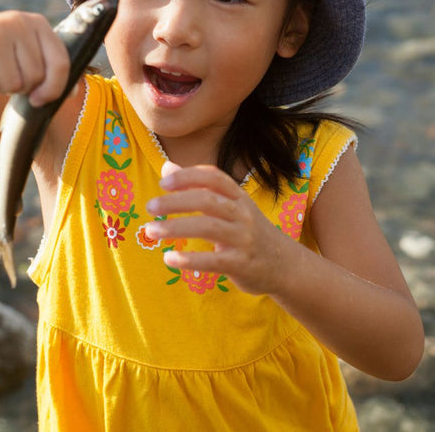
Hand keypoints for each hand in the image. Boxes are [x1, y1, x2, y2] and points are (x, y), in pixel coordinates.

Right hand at [0, 11, 70, 105]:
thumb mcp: (27, 48)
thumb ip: (51, 68)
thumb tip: (73, 92)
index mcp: (38, 23)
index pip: (60, 63)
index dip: (54, 89)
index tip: (39, 99)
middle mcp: (17, 22)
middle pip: (33, 78)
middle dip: (19, 86)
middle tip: (4, 72)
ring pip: (10, 85)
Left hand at [145, 162, 294, 295]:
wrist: (285, 265)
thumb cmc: (248, 231)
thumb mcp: (230, 205)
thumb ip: (199, 188)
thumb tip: (166, 168)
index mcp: (239, 196)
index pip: (214, 177)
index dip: (188, 176)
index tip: (163, 182)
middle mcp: (243, 214)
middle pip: (208, 199)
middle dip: (176, 202)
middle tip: (150, 207)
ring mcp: (244, 238)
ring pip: (208, 227)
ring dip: (176, 228)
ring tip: (150, 231)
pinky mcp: (242, 264)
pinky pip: (213, 260)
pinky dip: (189, 259)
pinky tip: (169, 258)